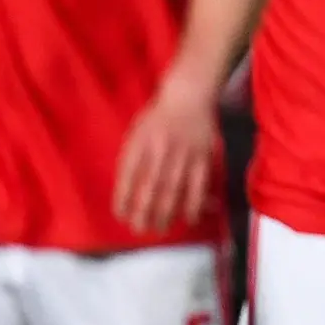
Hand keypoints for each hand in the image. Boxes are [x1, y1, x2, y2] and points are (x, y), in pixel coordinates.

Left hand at [114, 77, 218, 234]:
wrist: (188, 95)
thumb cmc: (158, 117)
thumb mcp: (137, 132)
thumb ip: (131, 159)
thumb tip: (126, 193)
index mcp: (140, 142)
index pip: (127, 176)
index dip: (123, 198)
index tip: (121, 215)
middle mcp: (160, 149)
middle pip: (150, 187)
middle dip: (143, 213)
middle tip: (139, 229)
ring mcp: (183, 154)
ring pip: (173, 190)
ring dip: (166, 213)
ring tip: (160, 228)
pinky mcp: (203, 156)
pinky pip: (199, 185)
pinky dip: (194, 204)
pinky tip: (189, 218)